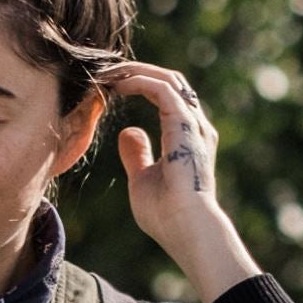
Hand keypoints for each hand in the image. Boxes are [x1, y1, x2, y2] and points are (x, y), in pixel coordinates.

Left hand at [97, 61, 256, 296]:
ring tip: (109, 74)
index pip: (167, 97)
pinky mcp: (185, 125)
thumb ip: (137, 154)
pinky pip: (161, 89)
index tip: (112, 87)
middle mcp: (195, 126)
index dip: (141, 86)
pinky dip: (139, 82)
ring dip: (136, 72)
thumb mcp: (143, 180)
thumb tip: (128, 131)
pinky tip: (118, 85)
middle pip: (169, 82)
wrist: (186, 230)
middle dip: (137, 73)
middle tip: (107, 72)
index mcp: (188, 137)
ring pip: (167, 79)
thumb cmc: (167, 216)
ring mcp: (193, 124)